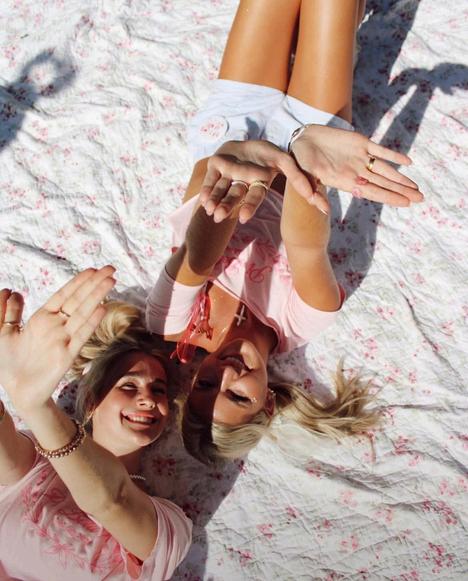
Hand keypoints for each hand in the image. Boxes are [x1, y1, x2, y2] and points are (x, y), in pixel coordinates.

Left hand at [0, 267, 114, 412]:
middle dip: (94, 284)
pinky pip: (81, 336)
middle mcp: (57, 326)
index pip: (64, 295)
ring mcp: (64, 340)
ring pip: (83, 313)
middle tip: (110, 269)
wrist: (16, 390)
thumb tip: (10, 290)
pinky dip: (91, 323)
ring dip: (97, 296)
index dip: (78, 282)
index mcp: (43, 318)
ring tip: (110, 281)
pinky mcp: (67, 356)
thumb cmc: (8, 362)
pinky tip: (101, 309)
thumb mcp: (1, 332)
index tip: (92, 270)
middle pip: (78, 300)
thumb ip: (6, 311)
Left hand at [199, 140, 314, 222]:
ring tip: (211, 212)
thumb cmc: (267, 154)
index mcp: (257, 183)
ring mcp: (228, 174)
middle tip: (219, 217)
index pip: (255, 196)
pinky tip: (204, 201)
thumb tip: (314, 198)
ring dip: (215, 201)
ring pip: (221, 190)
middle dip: (227, 206)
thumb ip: (297, 177)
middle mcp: (241, 182)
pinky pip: (210, 179)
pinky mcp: (215, 165)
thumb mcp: (285, 161)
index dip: (249, 206)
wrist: (249, 141)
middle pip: (235, 196)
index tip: (243, 218)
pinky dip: (207, 190)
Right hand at [291, 125, 423, 207]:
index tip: (406, 204)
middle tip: (421, 199)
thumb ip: (314, 194)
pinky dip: (394, 155)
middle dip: (402, 191)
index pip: (372, 192)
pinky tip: (407, 162)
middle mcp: (356, 172)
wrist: (301, 140)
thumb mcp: (305, 178)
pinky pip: (381, 150)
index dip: (389, 197)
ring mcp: (360, 158)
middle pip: (384, 184)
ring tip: (416, 188)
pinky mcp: (360, 142)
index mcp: (346, 182)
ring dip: (401, 178)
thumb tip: (325, 211)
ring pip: (386, 170)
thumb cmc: (301, 161)